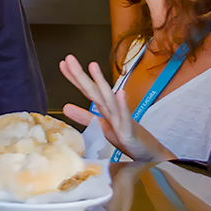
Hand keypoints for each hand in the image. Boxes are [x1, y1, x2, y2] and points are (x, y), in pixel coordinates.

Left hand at [58, 55, 174, 162]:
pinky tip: (121, 93)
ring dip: (101, 82)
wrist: (148, 152)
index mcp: (104, 108)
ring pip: (108, 99)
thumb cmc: (125, 136)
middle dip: (81, 75)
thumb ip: (85, 117)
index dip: (75, 78)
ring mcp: (121, 118)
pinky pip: (126, 117)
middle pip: (94, 90)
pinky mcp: (129, 130)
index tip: (62, 64)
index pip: (87, 90)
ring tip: (93, 66)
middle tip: (68, 58)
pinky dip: (123, 105)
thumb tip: (65, 107)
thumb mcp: (101, 127)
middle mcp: (112, 109)